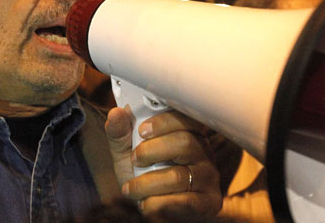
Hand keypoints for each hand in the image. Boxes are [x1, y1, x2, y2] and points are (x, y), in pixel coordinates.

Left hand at [105, 107, 221, 215]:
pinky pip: (184, 201)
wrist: (157, 209)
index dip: (164, 122)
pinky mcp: (208, 201)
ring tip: (131, 189)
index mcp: (189, 132)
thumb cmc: (146, 175)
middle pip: (185, 143)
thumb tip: (116, 114)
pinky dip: (157, 203)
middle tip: (135, 159)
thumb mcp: (129, 152)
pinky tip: (145, 203)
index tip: (142, 131)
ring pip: (179, 176)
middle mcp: (203, 152)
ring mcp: (207, 177)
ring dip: (147, 183)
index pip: (185, 118)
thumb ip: (121, 133)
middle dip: (152, 151)